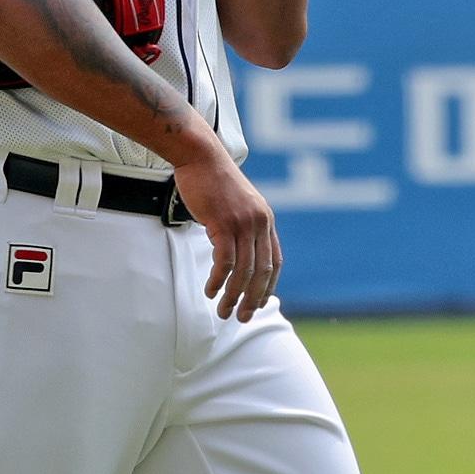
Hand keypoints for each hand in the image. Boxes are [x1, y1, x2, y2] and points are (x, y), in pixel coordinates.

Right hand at [173, 152, 281, 322]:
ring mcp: (243, 223)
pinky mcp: (224, 223)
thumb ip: (241, 223)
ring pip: (243, 271)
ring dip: (232, 295)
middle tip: (241, 317)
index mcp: (265, 220)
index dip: (268, 286)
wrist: (200, 156)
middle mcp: (259, 223)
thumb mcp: (236, 203)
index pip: (274, 261)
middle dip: (252, 299)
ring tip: (223, 310)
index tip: (259, 304)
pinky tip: (210, 290)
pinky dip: (218, 280)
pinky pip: (225, 261)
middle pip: (261, 271)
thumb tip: (235, 247)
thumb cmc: (212, 179)